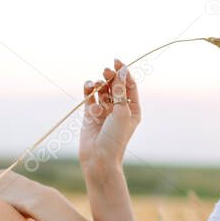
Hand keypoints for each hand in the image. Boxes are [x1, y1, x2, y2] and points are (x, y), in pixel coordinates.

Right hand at [78, 58, 140, 173]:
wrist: (99, 158)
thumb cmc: (115, 138)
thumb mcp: (121, 112)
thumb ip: (120, 91)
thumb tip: (121, 71)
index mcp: (132, 109)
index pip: (128, 85)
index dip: (123, 72)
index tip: (116, 62)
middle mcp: (118, 109)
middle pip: (114, 85)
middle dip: (110, 76)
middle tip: (105, 71)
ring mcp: (104, 111)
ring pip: (101, 90)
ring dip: (99, 85)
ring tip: (96, 85)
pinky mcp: (89, 114)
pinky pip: (89, 97)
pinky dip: (88, 91)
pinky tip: (88, 87)